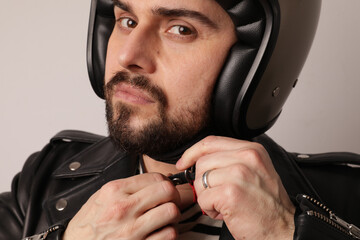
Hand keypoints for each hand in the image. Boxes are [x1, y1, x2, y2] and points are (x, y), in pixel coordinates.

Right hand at [63, 173, 180, 239]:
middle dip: (173, 196)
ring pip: (171, 212)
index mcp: (114, 191)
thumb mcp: (100, 198)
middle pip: (167, 191)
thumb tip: (153, 182)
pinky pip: (169, 234)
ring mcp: (131, 230)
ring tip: (165, 219)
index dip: (165, 182)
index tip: (165, 189)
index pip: (155, 177)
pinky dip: (169, 233)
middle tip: (169, 201)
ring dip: (172, 216)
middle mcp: (123, 208)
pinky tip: (160, 233)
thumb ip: (125, 188)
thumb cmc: (87, 226)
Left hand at [176, 136, 294, 239]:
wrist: (284, 228)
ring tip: (225, 204)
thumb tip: (199, 159)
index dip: (192, 152)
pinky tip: (225, 212)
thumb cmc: (267, 204)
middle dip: (202, 182)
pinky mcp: (231, 193)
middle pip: (202, 162)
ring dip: (207, 197)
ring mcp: (239, 174)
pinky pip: (203, 198)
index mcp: (252, 149)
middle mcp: (247, 157)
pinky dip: (210, 209)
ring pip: (200, 180)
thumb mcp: (254, 171)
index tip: (184, 162)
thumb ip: (230, 159)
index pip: (211, 142)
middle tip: (218, 195)